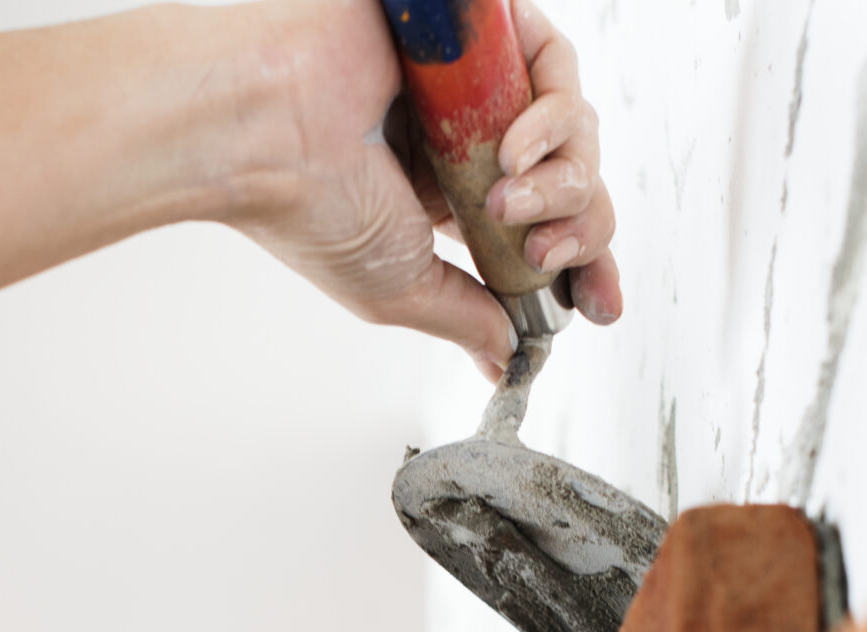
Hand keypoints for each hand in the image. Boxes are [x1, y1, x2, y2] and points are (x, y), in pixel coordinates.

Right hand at [227, 0, 622, 379]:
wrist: (267, 133)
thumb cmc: (309, 209)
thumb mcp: (401, 289)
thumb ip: (466, 318)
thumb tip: (508, 362)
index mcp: (446, 198)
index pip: (544, 227)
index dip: (584, 264)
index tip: (599, 305)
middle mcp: (466, 138)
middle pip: (572, 180)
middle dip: (578, 228)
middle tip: (541, 254)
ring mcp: (474, 84)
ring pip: (574, 127)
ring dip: (561, 180)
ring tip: (508, 203)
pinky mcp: (479, 33)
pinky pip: (554, 62)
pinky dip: (551, 115)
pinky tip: (510, 152)